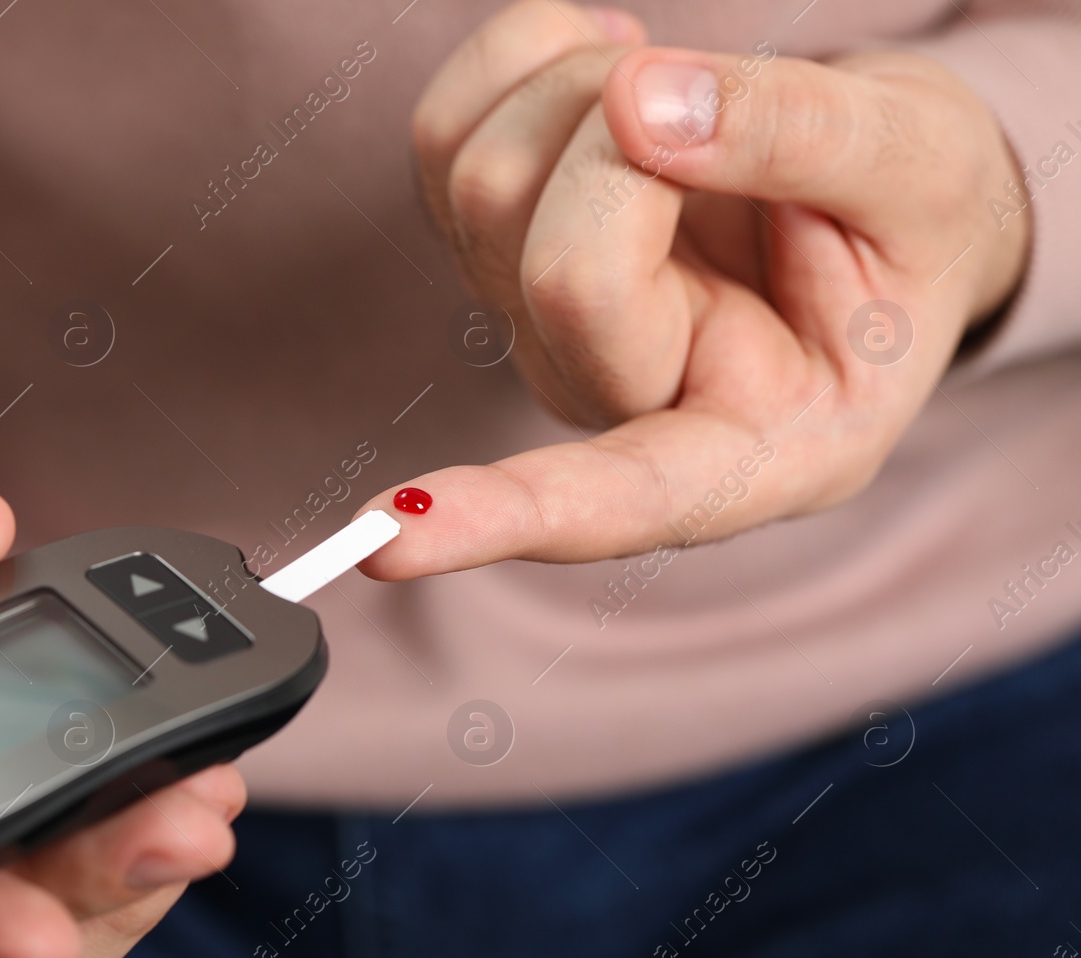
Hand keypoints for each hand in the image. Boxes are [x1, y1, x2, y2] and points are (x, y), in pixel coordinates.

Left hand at [360, 1, 1030, 575]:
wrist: (874, 184)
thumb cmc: (910, 212)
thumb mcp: (922, 169)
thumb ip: (804, 140)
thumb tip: (642, 110)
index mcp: (763, 447)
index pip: (620, 498)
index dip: (509, 514)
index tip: (392, 541)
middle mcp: (627, 406)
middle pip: (558, 273)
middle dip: (635, 145)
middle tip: (722, 104)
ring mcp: (543, 333)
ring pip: (485, 185)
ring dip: (585, 88)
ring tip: (685, 100)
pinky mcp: (493, 250)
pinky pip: (446, 132)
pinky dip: (526, 61)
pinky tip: (614, 82)